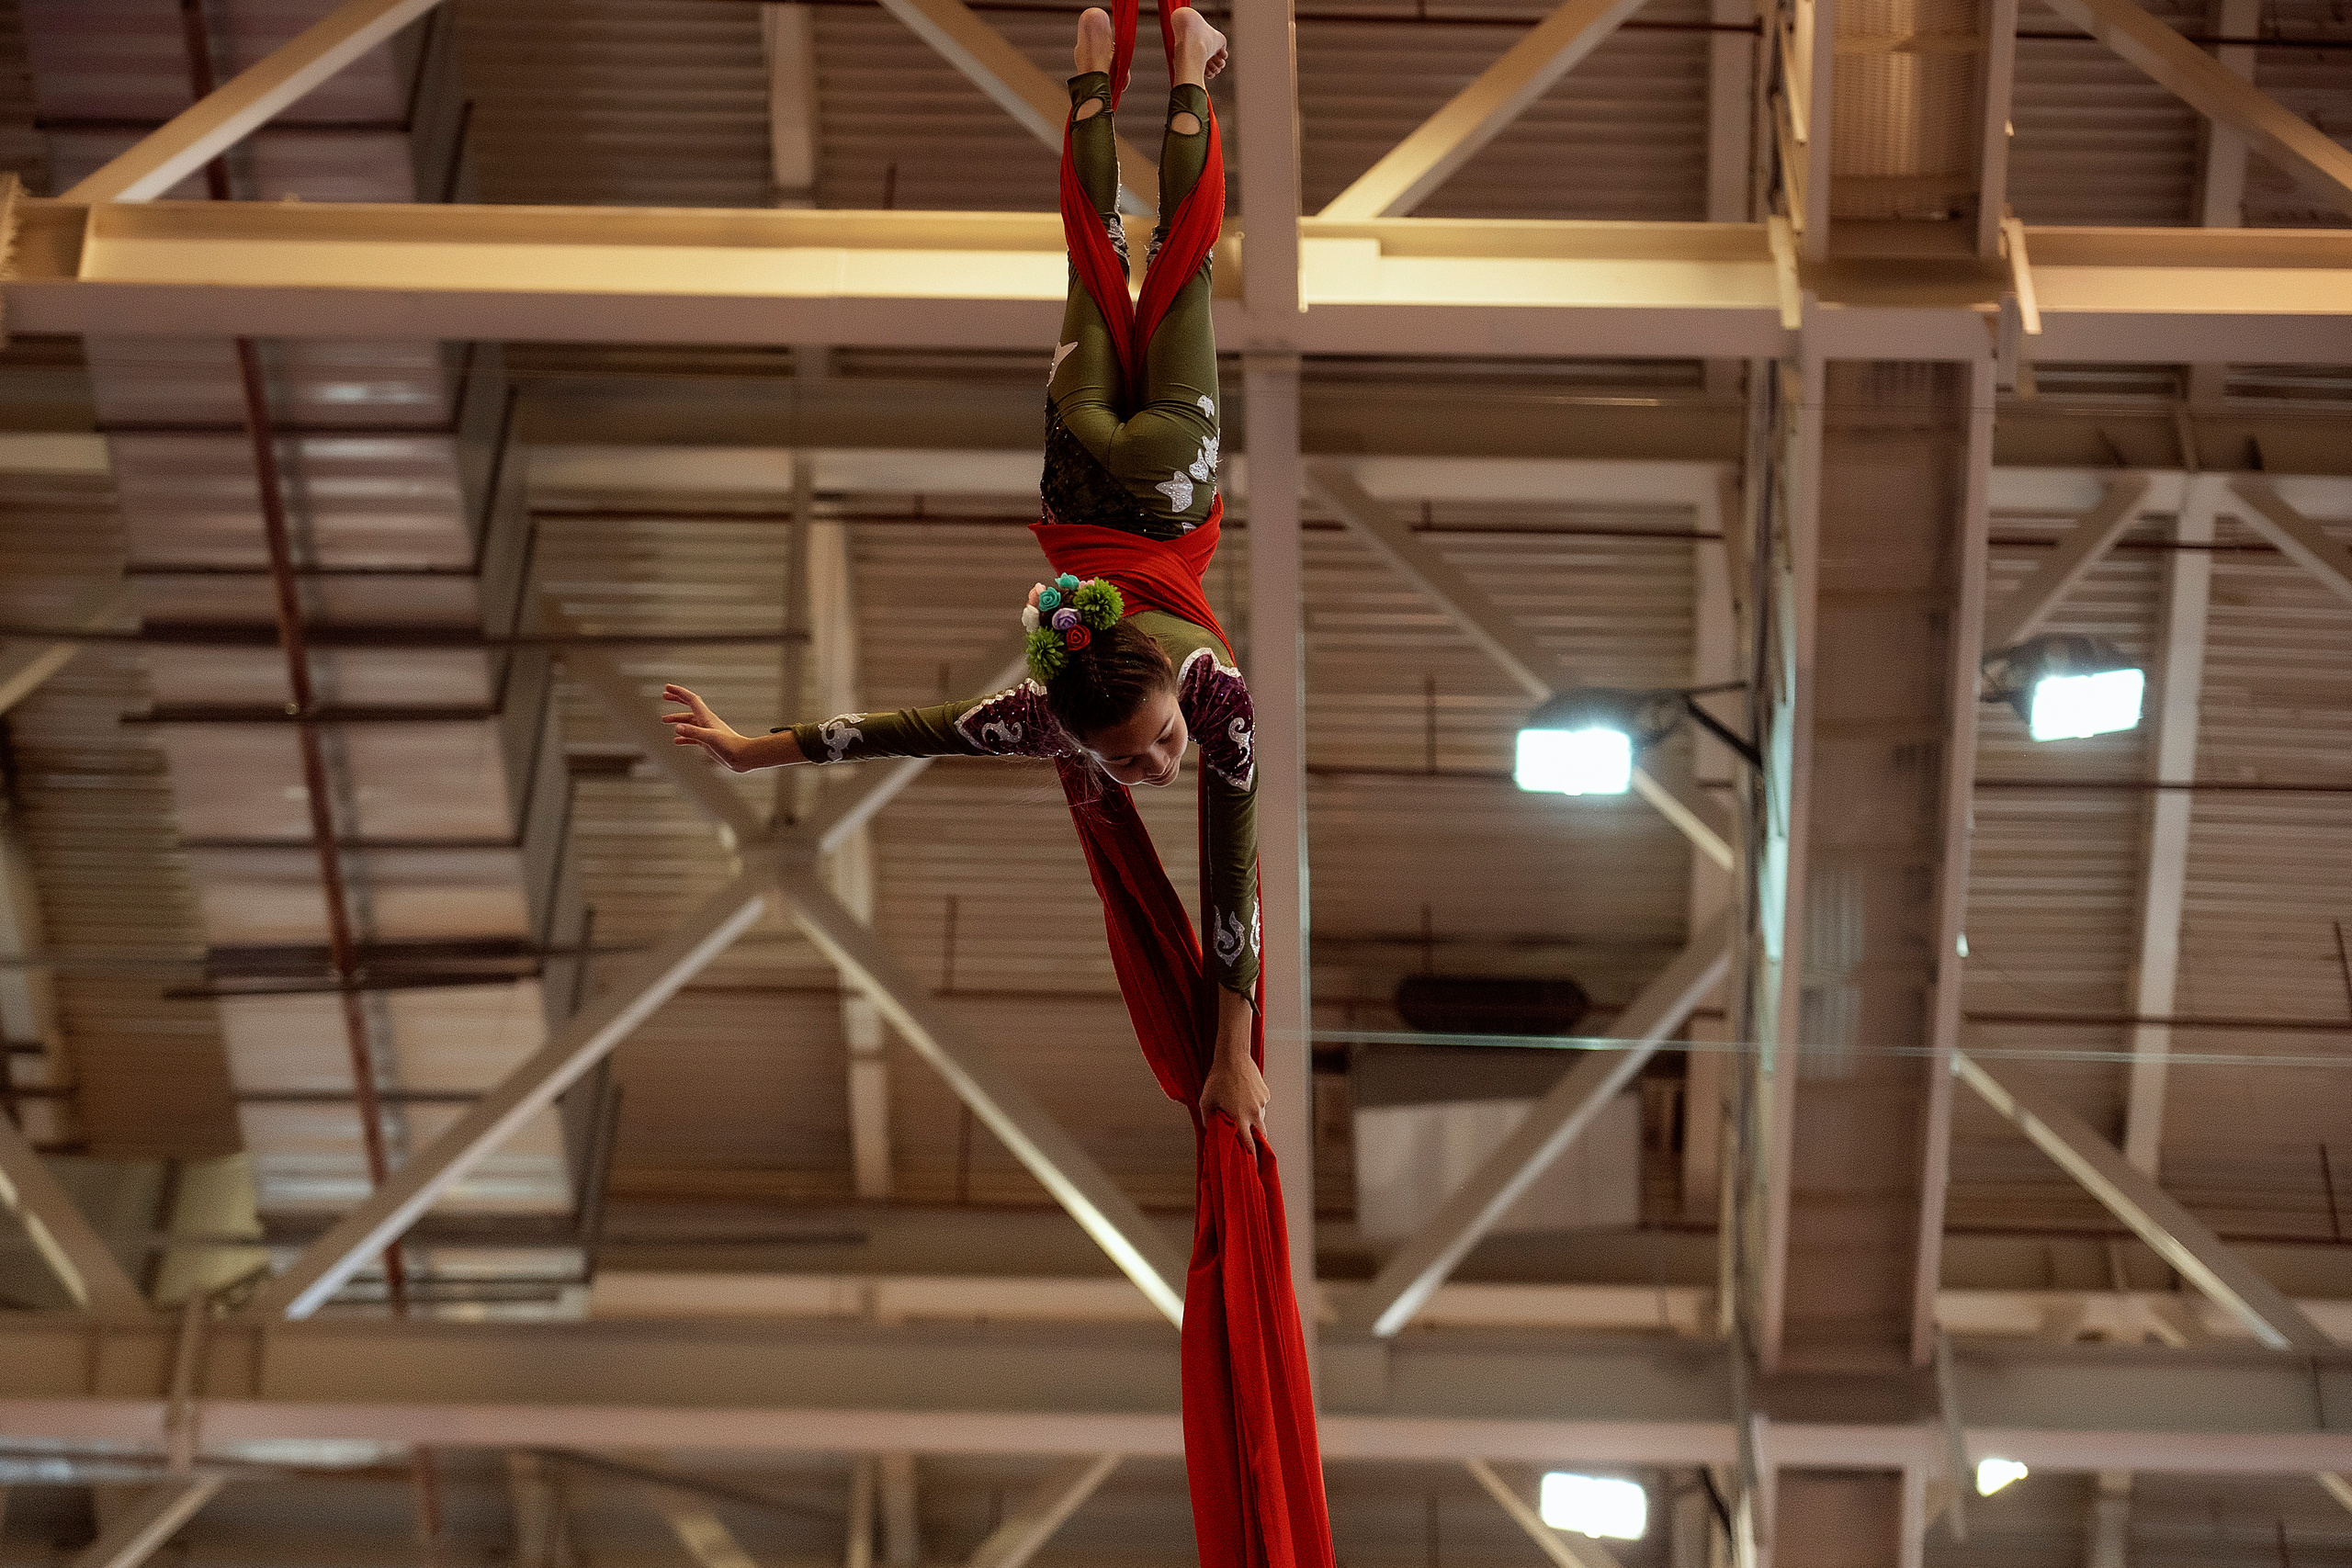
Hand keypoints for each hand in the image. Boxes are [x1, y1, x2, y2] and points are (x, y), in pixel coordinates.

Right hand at [661, 684, 752, 771]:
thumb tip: (677, 727)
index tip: (667, 687)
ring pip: (689, 722)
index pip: (691, 699)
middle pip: (689, 707)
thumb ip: (693, 732)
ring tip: (664, 720)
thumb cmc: (731, 746)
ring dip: (677, 719)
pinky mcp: (708, 742)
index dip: (679, 692)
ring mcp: (707, 732)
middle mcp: (706, 722)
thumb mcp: (710, 738)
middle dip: (677, 699)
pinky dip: (683, 737)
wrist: (744, 757)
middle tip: (664, 695)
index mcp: (706, 717)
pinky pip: (692, 736)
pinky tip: (676, 741)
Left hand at [1198, 989, 1267, 1148]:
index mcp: (1239, 1117)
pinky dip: (1255, 1103)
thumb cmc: (1217, 1079)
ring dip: (1253, 1117)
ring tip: (1240, 1106)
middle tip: (1248, 1136)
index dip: (1251, 1154)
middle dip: (1255, 1136)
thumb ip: (1206, 1118)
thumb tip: (1209, 1129)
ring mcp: (1262, 1102)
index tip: (1252, 1162)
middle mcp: (1254, 1112)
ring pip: (1260, 1116)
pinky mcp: (1266, 1093)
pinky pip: (1262, 1103)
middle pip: (1260, 1132)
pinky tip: (1245, 1094)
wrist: (1232, 1057)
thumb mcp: (1206, 1100)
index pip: (1249, 1142)